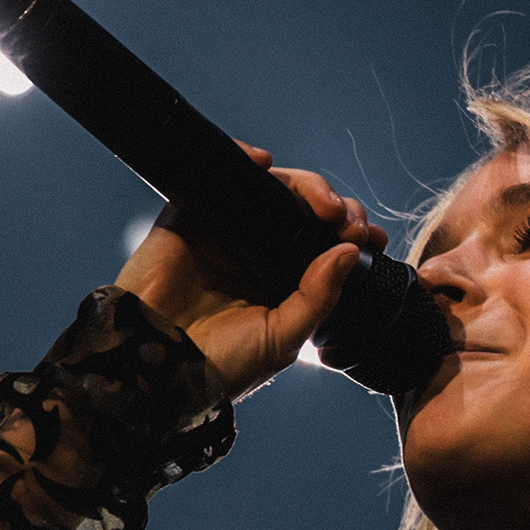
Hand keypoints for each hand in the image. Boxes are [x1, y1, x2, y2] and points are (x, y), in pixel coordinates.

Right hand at [111, 144, 384, 401]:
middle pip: (304, 211)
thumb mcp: (284, 337)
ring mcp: (225, 232)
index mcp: (284, 283)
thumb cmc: (220, 366)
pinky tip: (265, 165)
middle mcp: (258, 254)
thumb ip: (318, 296)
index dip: (350, 234)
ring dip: (304, 185)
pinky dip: (243, 160)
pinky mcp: (190, 216)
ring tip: (323, 203)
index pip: (325, 246)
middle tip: (348, 220)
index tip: (370, 239)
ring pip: (271, 190)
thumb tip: (348, 252)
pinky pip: (220, 177)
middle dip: (335, 206)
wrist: (159, 369)